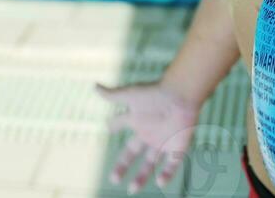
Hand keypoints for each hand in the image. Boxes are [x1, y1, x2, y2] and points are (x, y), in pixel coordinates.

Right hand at [94, 79, 200, 193]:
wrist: (180, 96)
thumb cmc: (154, 94)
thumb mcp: (130, 96)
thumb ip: (112, 95)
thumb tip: (94, 86)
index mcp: (137, 118)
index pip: (121, 122)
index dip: (114, 124)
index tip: (109, 127)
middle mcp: (148, 131)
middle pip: (132, 151)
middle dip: (123, 165)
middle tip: (113, 178)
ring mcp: (162, 140)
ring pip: (150, 162)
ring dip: (142, 177)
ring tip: (132, 189)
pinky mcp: (177, 146)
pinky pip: (172, 164)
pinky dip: (166, 174)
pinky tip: (160, 182)